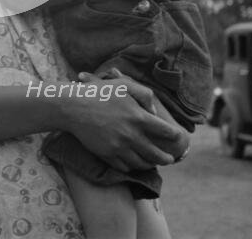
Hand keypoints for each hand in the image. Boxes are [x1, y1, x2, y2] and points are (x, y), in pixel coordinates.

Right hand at [60, 74, 182, 172]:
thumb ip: (144, 94)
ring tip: (154, 163)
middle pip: (156, 153)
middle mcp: (131, 135)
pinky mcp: (107, 155)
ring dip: (151, 164)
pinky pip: (125, 166)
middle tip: (170, 159)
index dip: (174, 136)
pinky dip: (132, 167)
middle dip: (166, 158)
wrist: (73, 107)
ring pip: (142, 163)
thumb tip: (154, 112)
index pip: (165, 132)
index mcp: (138, 117)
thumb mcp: (124, 85)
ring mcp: (119, 147)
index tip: (177, 137)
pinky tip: (134, 163)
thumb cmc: (99, 93)